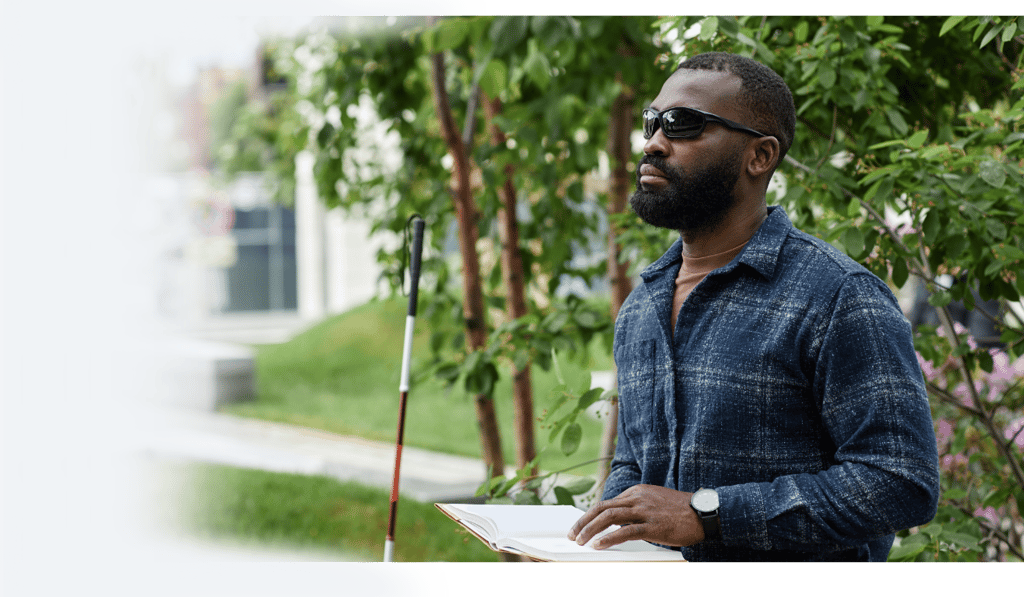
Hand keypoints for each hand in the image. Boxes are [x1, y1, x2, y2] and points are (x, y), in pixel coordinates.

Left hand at [567, 484, 704, 548]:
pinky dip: (609, 538)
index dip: (590, 516)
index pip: (607, 503)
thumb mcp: (654, 502)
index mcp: (636, 491)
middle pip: (603, 508)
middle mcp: (638, 498)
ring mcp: (645, 511)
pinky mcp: (653, 526)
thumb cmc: (680, 510)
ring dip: (590, 529)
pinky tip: (599, 545)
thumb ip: (635, 508)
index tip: (580, 527)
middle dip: (583, 521)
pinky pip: (626, 532)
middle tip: (572, 534)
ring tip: (580, 541)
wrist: (704, 512)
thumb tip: (617, 522)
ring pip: (609, 517)